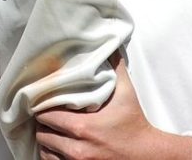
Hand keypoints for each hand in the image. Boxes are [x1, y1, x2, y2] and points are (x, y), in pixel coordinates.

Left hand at [36, 59, 191, 159]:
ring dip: (46, 139)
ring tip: (52, 129)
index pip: (46, 115)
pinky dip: (52, 154)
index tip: (44, 99)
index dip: (43, 106)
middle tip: (47, 112)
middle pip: (42, 133)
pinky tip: (57, 144)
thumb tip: (109, 43)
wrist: (148, 155)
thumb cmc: (134, 123)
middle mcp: (77, 149)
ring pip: (45, 150)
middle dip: (43, 122)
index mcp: (83, 127)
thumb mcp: (127, 92)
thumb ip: (115, 66)